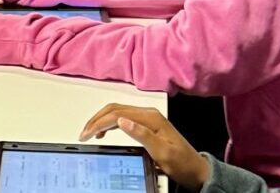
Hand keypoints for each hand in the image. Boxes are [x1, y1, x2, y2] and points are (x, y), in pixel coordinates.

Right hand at [79, 105, 210, 190]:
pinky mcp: (147, 124)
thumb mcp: (162, 153)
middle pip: (115, 109)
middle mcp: (148, 114)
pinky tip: (104, 131)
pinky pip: (123, 118)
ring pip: (117, 112)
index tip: (86, 134)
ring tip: (89, 132)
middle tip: (83, 133)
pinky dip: (109, 123)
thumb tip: (122, 121)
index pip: (117, 114)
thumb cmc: (181, 163)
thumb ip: (142, 135)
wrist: (196, 170)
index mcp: (151, 118)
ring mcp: (148, 118)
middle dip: (96, 119)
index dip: (99, 123)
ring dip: (101, 120)